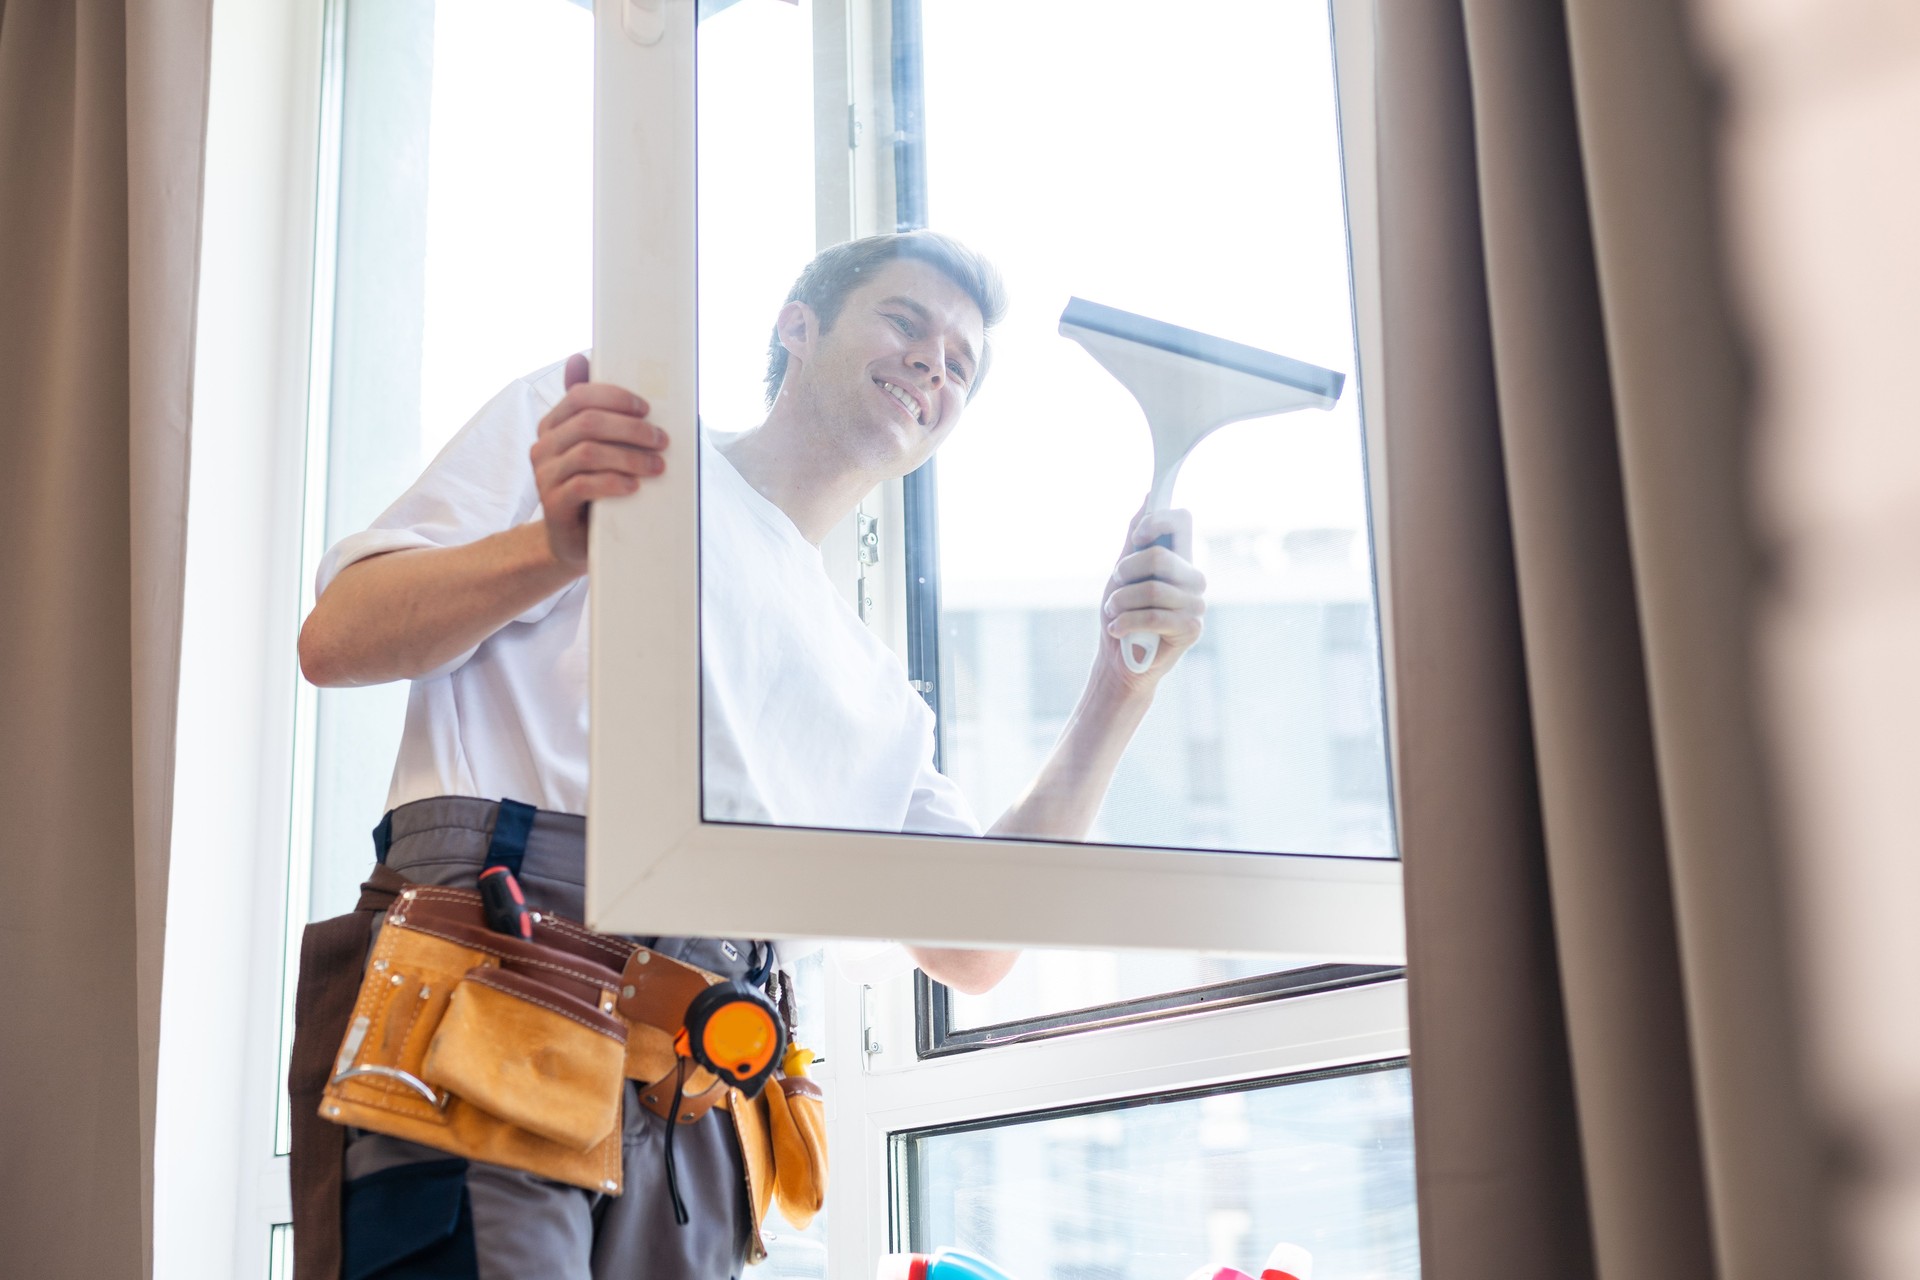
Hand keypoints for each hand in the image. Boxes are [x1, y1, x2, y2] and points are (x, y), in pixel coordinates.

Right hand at [529, 353, 669, 567]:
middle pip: (588, 423)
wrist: (574, 539)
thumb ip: (602, 415)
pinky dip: (613, 482)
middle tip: (661, 440)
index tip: (646, 409)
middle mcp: (544, 447)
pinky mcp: (553, 504)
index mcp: (554, 425)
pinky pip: (583, 485)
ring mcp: (545, 476)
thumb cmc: (594, 489)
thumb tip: (585, 360)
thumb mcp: (599, 450)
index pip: (579, 396)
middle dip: (630, 429)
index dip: (615, 397)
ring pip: (588, 453)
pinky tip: (634, 486)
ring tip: (657, 466)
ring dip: (629, 457)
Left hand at [1099, 507, 1205, 689]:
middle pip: (1160, 556)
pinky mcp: (1192, 628)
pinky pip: (1153, 616)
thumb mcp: (1123, 572)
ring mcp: (1196, 603)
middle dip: (1126, 573)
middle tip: (1115, 588)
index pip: (1182, 521)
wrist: (1119, 661)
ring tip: (1114, 613)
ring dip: (1120, 603)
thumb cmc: (1122, 614)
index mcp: (1178, 558)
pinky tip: (1118, 630)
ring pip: (1152, 589)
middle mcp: (1193, 577)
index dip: (1159, 520)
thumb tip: (1148, 498)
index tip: (1139, 536)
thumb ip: (1136, 538)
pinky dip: (1126, 622)